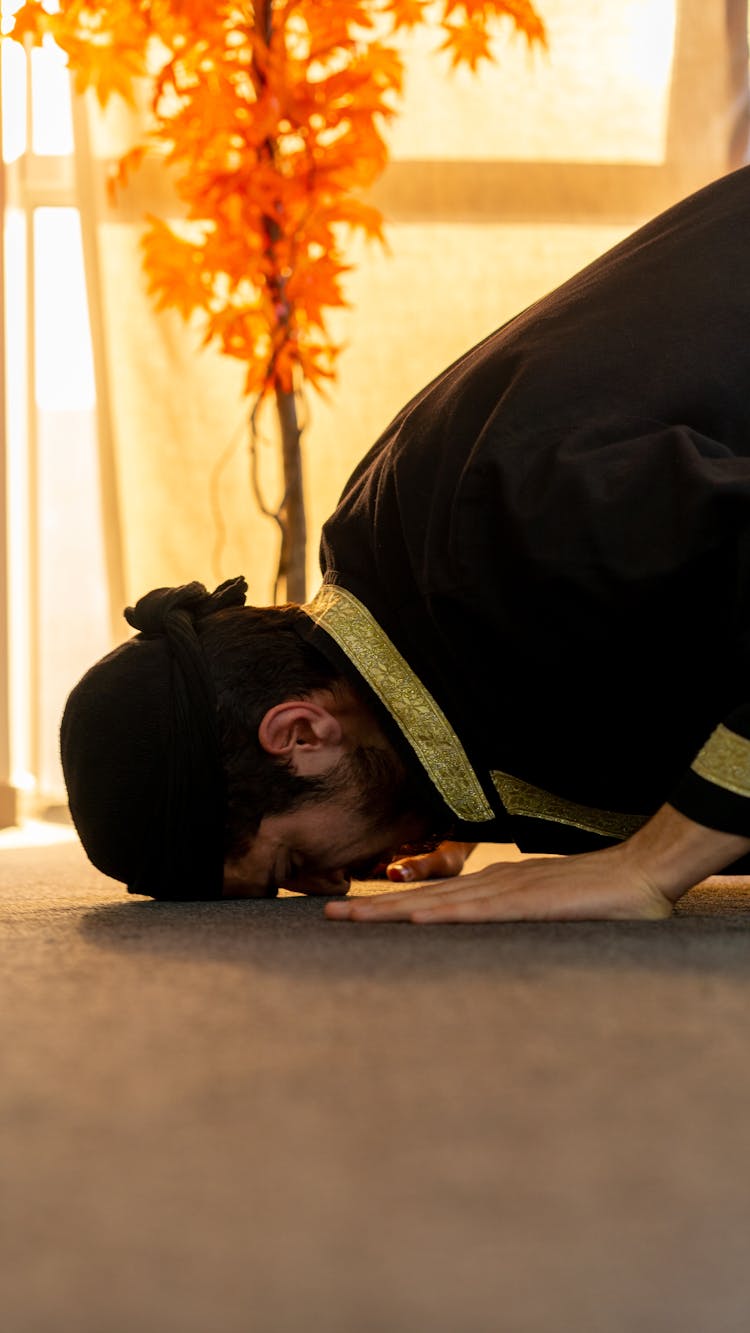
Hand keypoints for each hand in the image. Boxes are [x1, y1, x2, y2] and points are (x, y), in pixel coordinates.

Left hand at [326, 803, 749, 923]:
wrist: (644, 874)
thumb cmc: (604, 902)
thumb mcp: (552, 921)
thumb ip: (523, 930)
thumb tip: (495, 949)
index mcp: (497, 891)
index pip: (435, 900)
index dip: (391, 906)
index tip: (353, 913)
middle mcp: (494, 886)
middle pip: (423, 897)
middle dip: (373, 906)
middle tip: (326, 911)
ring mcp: (510, 890)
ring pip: (438, 901)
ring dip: (391, 909)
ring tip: (349, 915)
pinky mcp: (530, 901)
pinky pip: (479, 909)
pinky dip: (444, 913)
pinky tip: (414, 916)